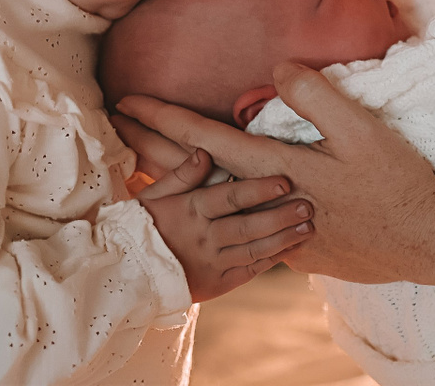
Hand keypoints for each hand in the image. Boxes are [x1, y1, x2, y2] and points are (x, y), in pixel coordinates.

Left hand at [118, 62, 434, 286]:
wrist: (428, 243)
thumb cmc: (399, 184)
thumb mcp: (362, 131)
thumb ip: (317, 97)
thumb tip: (278, 68)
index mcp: (277, 169)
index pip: (205, 141)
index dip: (163, 119)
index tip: (126, 101)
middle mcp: (268, 202)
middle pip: (196, 174)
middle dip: (151, 149)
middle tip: (113, 128)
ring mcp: (279, 231)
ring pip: (216, 202)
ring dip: (179, 182)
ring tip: (145, 164)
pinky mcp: (298, 249)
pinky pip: (246, 224)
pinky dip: (219, 208)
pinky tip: (212, 203)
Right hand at [135, 147, 312, 299]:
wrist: (127, 271)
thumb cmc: (143, 225)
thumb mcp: (155, 194)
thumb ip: (182, 173)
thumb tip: (205, 150)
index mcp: (190, 210)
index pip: (229, 198)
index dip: (257, 189)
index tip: (284, 181)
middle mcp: (203, 238)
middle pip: (247, 226)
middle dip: (279, 216)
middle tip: (307, 205)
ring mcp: (211, 263)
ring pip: (252, 250)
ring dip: (282, 238)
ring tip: (308, 226)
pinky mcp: (217, 284)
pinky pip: (249, 271)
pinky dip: (272, 260)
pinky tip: (292, 248)